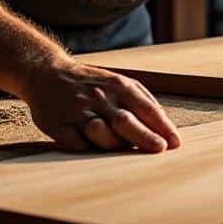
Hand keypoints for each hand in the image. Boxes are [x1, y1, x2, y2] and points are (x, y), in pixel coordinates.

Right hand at [18, 57, 180, 152]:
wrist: (48, 74)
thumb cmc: (93, 84)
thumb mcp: (121, 84)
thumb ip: (143, 103)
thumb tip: (166, 129)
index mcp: (120, 87)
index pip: (146, 109)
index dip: (162, 127)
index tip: (175, 143)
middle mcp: (100, 98)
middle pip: (126, 121)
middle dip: (145, 137)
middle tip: (160, 149)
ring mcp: (78, 111)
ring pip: (100, 132)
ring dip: (114, 144)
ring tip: (122, 149)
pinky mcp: (59, 124)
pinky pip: (75, 142)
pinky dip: (86, 148)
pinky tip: (92, 149)